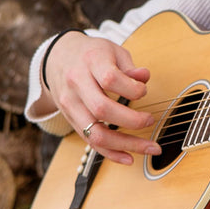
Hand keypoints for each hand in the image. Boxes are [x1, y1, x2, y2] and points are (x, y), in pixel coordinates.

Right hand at [43, 32, 160, 164]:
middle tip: (150, 121)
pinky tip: (128, 157)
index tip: (143, 91)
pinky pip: (89, 141)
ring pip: (94, 132)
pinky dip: (110, 153)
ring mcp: (70, 104)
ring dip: (124, 144)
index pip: (110, 79)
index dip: (132, 89)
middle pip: (101, 109)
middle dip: (131, 121)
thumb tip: (144, 78)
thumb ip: (130, 67)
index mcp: (90, 62)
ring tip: (149, 148)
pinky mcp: (71, 119)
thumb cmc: (92, 54)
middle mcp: (76, 84)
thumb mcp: (113, 51)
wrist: (58, 57)